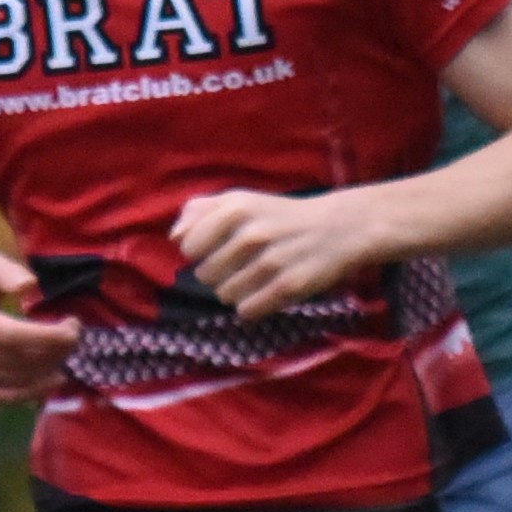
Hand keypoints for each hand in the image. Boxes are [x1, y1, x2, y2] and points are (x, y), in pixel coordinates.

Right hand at [0, 252, 80, 403]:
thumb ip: (7, 271)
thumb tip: (30, 285)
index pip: (15, 336)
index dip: (50, 336)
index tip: (74, 328)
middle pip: (20, 361)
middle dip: (56, 354)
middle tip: (75, 342)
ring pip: (17, 383)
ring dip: (49, 374)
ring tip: (66, 360)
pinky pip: (5, 399)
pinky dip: (33, 392)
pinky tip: (50, 380)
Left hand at [172, 188, 363, 319]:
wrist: (336, 229)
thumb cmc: (278, 217)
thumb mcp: (240, 200)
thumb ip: (200, 210)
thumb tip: (174, 237)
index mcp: (235, 208)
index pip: (189, 247)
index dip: (199, 253)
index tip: (217, 250)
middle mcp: (251, 234)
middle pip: (205, 276)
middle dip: (218, 275)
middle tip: (240, 266)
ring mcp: (271, 261)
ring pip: (224, 296)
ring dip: (236, 292)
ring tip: (254, 279)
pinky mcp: (288, 286)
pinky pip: (247, 311)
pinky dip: (252, 307)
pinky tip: (264, 294)